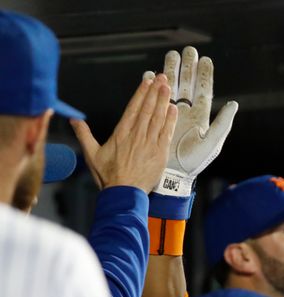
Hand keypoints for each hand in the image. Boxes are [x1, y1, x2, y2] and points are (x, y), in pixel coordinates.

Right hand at [71, 75, 177, 192]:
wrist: (124, 193)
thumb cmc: (108, 176)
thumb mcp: (91, 154)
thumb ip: (84, 134)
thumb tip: (73, 120)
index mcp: (121, 133)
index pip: (133, 108)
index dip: (141, 93)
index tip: (147, 81)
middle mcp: (136, 135)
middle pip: (147, 109)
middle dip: (154, 91)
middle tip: (162, 77)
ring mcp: (149, 143)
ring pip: (157, 117)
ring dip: (163, 101)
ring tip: (168, 87)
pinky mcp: (159, 153)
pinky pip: (166, 132)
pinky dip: (170, 120)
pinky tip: (173, 109)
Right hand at [149, 46, 237, 197]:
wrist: (173, 175)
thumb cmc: (193, 162)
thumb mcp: (211, 143)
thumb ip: (223, 123)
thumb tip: (233, 104)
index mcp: (201, 117)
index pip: (204, 91)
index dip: (205, 75)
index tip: (205, 60)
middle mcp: (187, 112)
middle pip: (187, 85)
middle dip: (188, 67)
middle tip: (188, 50)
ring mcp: (172, 114)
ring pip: (172, 88)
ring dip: (171, 72)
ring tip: (170, 56)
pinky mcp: (159, 118)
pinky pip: (155, 99)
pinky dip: (153, 87)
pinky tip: (151, 75)